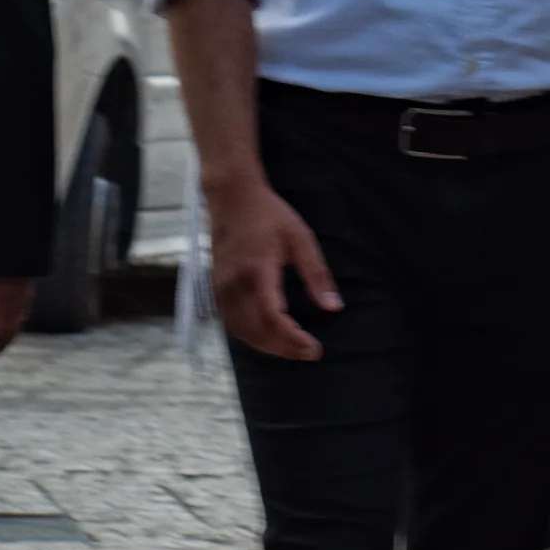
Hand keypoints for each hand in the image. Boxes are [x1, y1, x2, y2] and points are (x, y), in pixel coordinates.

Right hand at [204, 172, 339, 361]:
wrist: (231, 197)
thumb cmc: (268, 214)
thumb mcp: (300, 238)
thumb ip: (317, 274)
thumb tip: (333, 306)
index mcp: (257, 269)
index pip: (272, 316)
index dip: (292, 339)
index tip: (314, 348)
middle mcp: (234, 284)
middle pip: (257, 331)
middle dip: (284, 348)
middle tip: (309, 352)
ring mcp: (221, 288)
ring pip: (241, 332)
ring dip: (267, 346)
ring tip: (292, 347)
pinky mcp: (216, 289)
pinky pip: (231, 323)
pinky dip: (250, 336)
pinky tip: (269, 336)